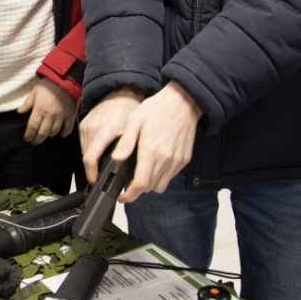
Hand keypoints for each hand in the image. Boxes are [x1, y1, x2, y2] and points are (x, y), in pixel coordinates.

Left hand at [18, 77, 76, 144]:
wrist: (65, 80)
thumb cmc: (48, 85)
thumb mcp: (34, 92)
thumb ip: (27, 103)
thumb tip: (19, 112)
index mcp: (39, 110)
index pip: (32, 127)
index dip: (29, 135)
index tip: (27, 139)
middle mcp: (50, 116)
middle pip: (43, 133)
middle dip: (37, 140)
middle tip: (34, 142)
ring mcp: (61, 117)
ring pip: (54, 132)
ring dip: (49, 136)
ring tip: (45, 136)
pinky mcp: (70, 116)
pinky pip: (68, 128)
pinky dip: (64, 133)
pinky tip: (61, 135)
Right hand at [79, 87, 141, 183]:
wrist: (121, 91)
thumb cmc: (130, 110)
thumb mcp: (132, 132)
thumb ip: (126, 150)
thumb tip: (122, 169)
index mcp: (104, 132)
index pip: (90, 159)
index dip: (92, 174)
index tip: (96, 182)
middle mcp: (91, 129)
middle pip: (86, 158)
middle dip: (93, 169)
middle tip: (104, 176)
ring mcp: (85, 126)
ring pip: (84, 150)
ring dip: (92, 159)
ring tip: (104, 164)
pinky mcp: (83, 124)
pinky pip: (84, 142)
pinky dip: (91, 149)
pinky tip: (101, 150)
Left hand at [113, 81, 201, 201]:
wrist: (183, 102)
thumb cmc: (157, 109)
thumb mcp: (135, 121)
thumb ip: (126, 142)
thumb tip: (116, 159)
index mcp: (151, 150)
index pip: (140, 184)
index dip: (129, 195)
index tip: (122, 197)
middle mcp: (166, 159)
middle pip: (150, 188)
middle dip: (137, 190)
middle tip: (128, 182)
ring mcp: (177, 161)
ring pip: (161, 185)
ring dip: (150, 184)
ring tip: (141, 173)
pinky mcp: (184, 159)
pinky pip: (171, 176)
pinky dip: (161, 176)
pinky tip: (154, 165)